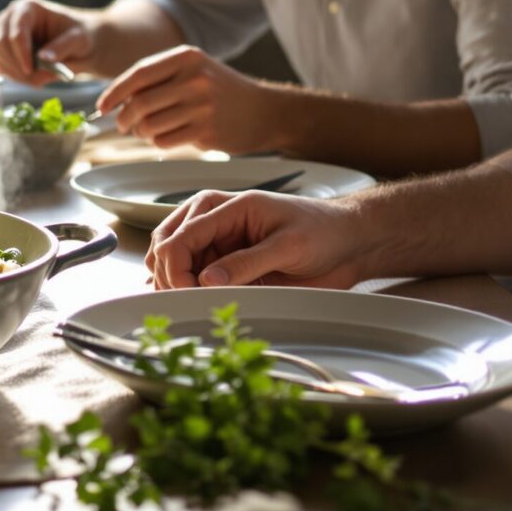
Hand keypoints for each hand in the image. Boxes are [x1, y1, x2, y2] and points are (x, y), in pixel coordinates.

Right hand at [0, 0, 93, 84]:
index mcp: (28, 8)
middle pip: (0, 43)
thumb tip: (43, 57)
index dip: (21, 53)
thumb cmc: (79, 37)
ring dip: (15, 73)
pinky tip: (32, 78)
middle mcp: (10, 16)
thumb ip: (63, 47)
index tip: (31, 70)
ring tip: (38, 80)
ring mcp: (2, 32)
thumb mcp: (79, 40)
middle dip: (17, 65)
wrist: (77, 44)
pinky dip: (13, 76)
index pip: (16, 31)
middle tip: (36, 81)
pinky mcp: (2, 49)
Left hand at [93, 46, 279, 152]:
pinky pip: (164, 141)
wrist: (266, 111)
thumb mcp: (194, 71)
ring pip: (149, 125)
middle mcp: (194, 79)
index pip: (138, 74)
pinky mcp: (207, 131)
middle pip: (140, 103)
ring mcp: (202, 106)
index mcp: (186, 57)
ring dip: (141, 133)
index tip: (102, 107)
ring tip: (147, 130)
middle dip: (124, 118)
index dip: (114, 92)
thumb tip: (116, 99)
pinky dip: (157, 142)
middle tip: (123, 125)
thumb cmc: (221, 91)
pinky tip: (167, 136)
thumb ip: (158, 78)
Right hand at [147, 189, 374, 289]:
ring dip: (173, 283)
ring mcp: (214, 241)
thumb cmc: (321, 232)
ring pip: (170, 261)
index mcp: (225, 206)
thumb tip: (207, 280)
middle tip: (188, 303)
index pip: (181, 236)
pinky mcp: (221, 262)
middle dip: (168, 275)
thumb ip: (247, 262)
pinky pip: (190, 275)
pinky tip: (190, 303)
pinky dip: (183, 289)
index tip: (189, 294)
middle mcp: (212, 220)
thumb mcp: (288, 246)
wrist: (345, 241)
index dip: (176, 268)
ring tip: (191, 305)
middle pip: (166, 245)